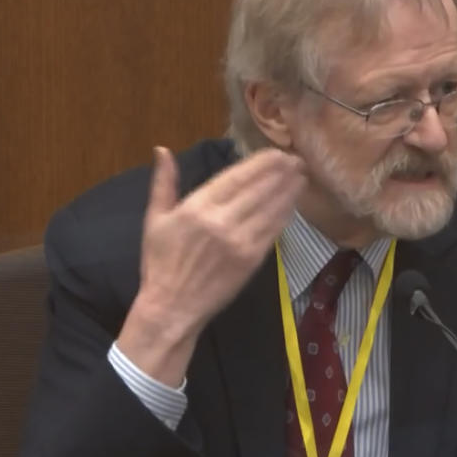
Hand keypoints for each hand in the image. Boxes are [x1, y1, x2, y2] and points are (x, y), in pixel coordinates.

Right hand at [117, 146, 306, 385]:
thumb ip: (163, 182)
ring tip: (301, 175)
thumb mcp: (155, 219)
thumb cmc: (161, 263)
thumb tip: (162, 149)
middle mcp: (221, 221)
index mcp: (197, 207)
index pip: (236, 176)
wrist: (172, 307)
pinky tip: (293, 203)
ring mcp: (240, 241)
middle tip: (297, 159)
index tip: (276, 152)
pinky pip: (273, 231)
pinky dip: (285, 215)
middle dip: (281, 172)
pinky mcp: (252, 260)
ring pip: (270, 207)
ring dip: (288, 190)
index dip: (260, 163)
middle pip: (259, 188)